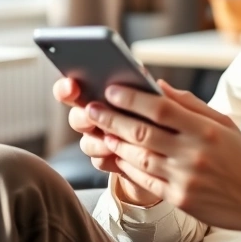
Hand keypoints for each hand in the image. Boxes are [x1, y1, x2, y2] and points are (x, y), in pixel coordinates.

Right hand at [52, 78, 158, 205]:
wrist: (174, 152)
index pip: (73, 87)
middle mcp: (98, 114)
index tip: (72, 87)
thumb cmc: (166, 117)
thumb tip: (152, 81)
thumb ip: (157, 90)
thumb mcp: (167, 101)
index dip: (66, 87)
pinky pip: (99, 161)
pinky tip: (119, 156)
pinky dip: (108, 159)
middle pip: (76, 116)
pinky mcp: (108, 159)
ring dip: (97, 141)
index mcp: (105, 93)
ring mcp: (100, 138)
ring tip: (110, 141)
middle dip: (83, 116)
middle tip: (92, 113)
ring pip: (86, 142)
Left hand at [85, 80, 240, 238]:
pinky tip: (116, 155)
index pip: (162, 109)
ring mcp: (184, 178)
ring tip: (100, 131)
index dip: (133, 98)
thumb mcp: (223, 123)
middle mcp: (194, 153)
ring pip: (139, 157)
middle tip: (92, 109)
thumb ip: (190, 103)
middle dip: (113, 119)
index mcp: (206, 130)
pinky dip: (126, 166)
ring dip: (115, 143)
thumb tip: (158, 85)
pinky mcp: (179, 199)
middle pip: (143, 132)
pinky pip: (144, 180)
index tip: (112, 89)